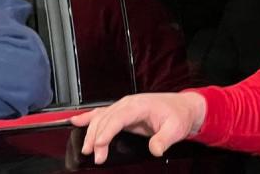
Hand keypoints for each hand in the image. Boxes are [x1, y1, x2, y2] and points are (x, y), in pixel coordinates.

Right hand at [69, 92, 205, 164]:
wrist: (182, 107)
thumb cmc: (178, 115)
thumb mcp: (176, 129)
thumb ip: (164, 139)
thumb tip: (155, 150)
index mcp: (139, 105)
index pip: (118, 118)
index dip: (107, 131)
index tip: (99, 144)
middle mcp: (128, 104)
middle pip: (106, 119)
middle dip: (97, 137)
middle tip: (95, 155)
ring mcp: (123, 107)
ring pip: (101, 117)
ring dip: (91, 132)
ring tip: (86, 148)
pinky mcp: (122, 112)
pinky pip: (102, 114)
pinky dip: (88, 118)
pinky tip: (76, 121)